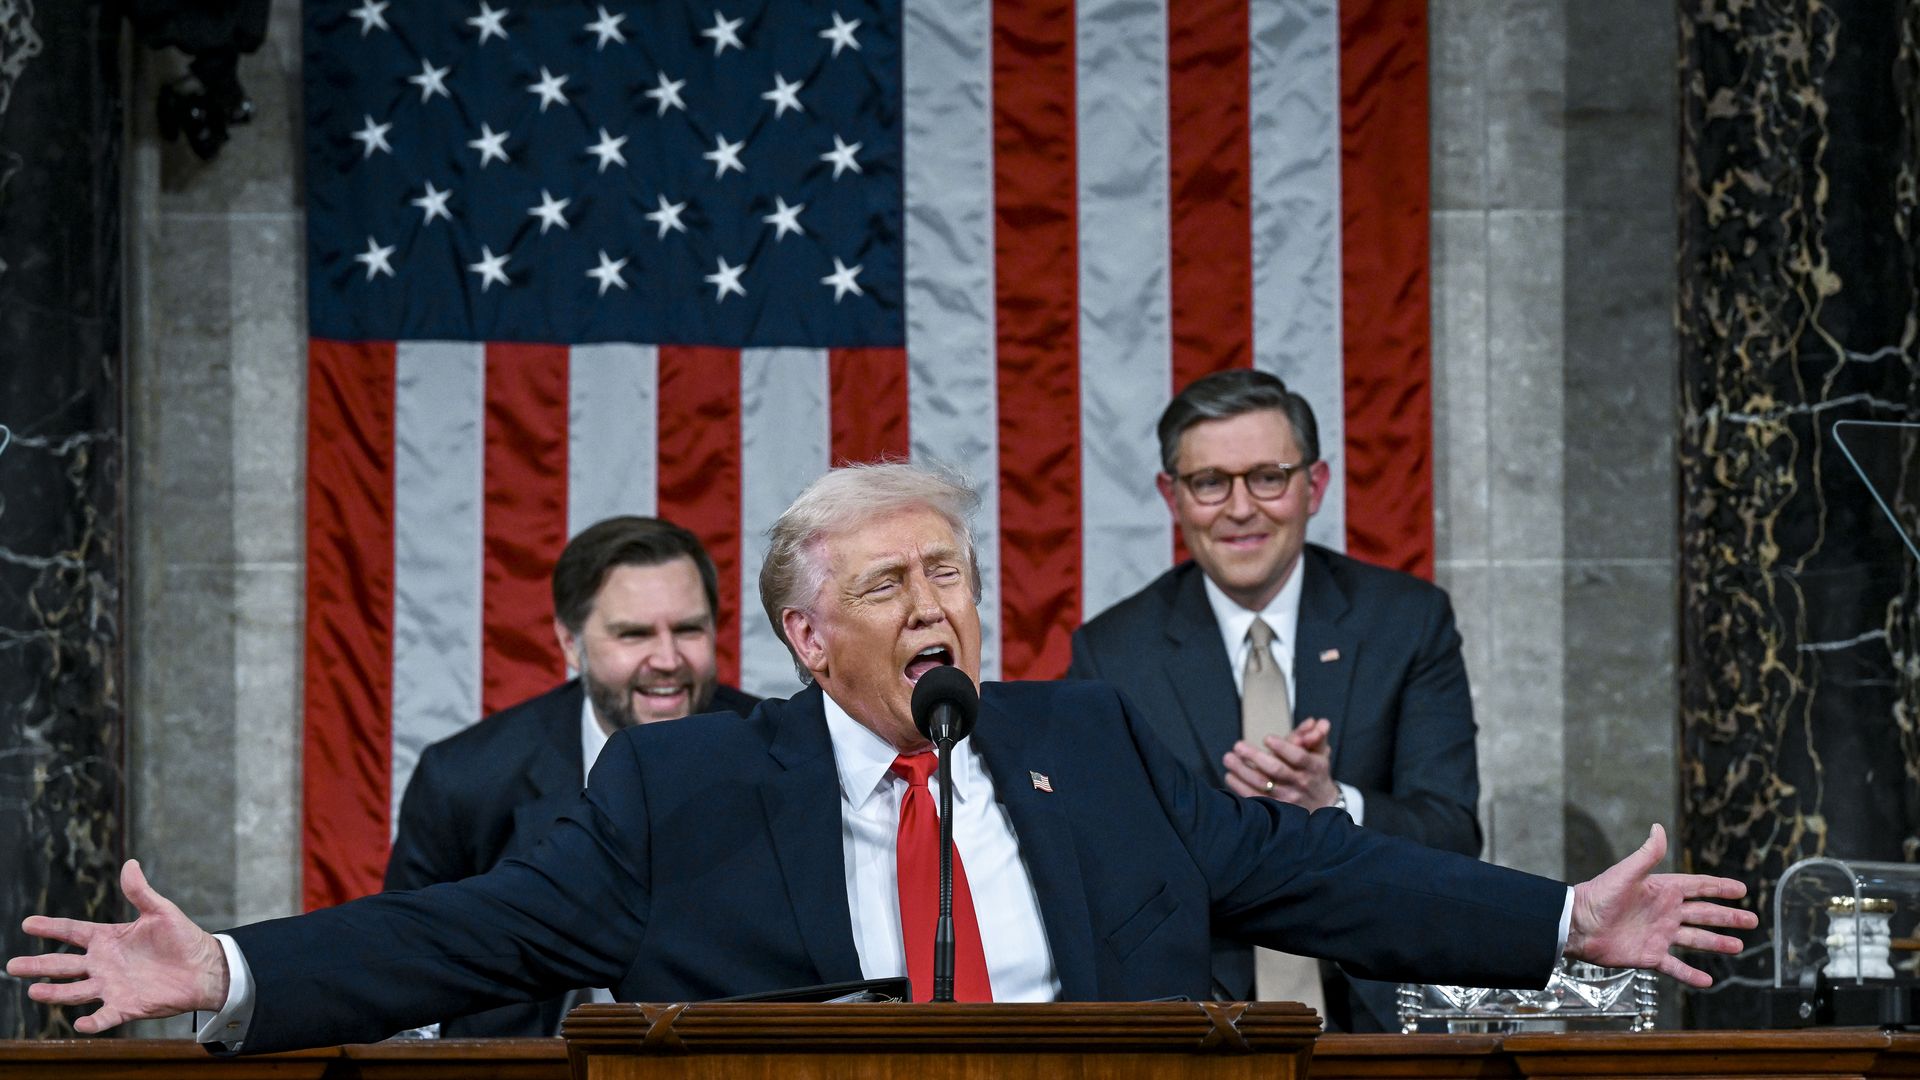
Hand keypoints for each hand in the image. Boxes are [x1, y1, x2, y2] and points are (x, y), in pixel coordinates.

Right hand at [7, 860, 229, 1032]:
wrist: (204, 967)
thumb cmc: (182, 938)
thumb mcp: (161, 911)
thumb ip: (141, 892)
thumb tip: (130, 863)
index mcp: (108, 939)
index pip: (72, 932)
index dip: (51, 927)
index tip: (27, 924)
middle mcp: (103, 964)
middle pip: (63, 964)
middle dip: (38, 964)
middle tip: (13, 965)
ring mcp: (112, 986)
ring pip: (75, 991)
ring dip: (55, 992)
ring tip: (34, 991)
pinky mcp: (126, 1006)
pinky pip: (105, 1016)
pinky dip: (92, 1021)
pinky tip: (79, 1023)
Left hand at [1222, 718, 1341, 808]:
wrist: (1322, 804)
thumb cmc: (1315, 772)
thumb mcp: (1320, 753)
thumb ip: (1316, 735)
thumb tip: (1317, 722)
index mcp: (1313, 767)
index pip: (1299, 757)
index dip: (1283, 747)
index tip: (1267, 738)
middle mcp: (1300, 783)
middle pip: (1276, 770)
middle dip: (1255, 757)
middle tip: (1238, 745)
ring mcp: (1288, 798)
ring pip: (1262, 785)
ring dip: (1242, 771)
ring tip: (1229, 758)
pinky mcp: (1276, 809)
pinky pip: (1255, 798)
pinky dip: (1240, 787)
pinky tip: (1230, 776)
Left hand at [1563, 825, 1756, 987]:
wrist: (1578, 925)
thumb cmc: (1599, 896)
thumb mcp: (1626, 873)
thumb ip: (1646, 854)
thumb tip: (1658, 827)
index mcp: (1662, 890)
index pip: (1698, 887)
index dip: (1720, 888)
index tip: (1742, 890)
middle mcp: (1665, 912)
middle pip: (1704, 914)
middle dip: (1728, 917)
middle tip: (1753, 920)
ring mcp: (1660, 935)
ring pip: (1696, 939)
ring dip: (1717, 943)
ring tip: (1738, 946)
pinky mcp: (1650, 956)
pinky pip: (1676, 967)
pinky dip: (1691, 975)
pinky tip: (1708, 980)